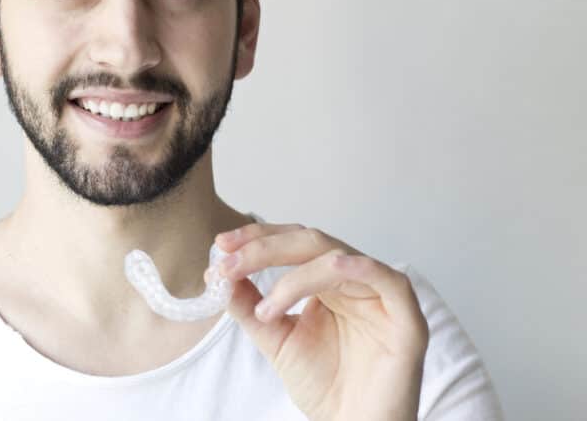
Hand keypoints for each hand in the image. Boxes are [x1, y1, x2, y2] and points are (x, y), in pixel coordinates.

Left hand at [209, 222, 429, 420]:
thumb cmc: (325, 386)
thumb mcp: (275, 338)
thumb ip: (249, 306)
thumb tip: (217, 274)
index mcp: (327, 281)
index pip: (293, 242)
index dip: (258, 237)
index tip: (221, 245)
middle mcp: (355, 281)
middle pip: (311, 242)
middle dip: (265, 248)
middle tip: (228, 264)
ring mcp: (382, 297)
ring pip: (338, 258)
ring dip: (294, 276)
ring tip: (265, 309)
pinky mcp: (407, 320)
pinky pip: (389, 280)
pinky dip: (358, 268)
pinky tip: (332, 268)